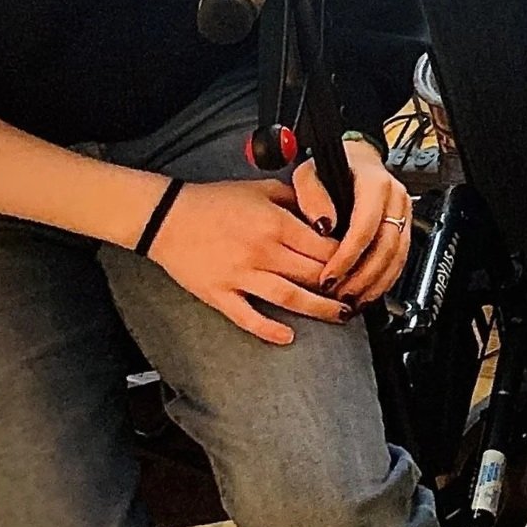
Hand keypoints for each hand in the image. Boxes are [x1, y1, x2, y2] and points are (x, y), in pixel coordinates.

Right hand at [146, 177, 344, 344]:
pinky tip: (288, 336)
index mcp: (276, 224)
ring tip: (339, 315)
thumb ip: (297, 198)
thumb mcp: (262, 189)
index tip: (359, 264)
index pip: (325, 246)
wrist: (166, 216)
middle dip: (341, 286)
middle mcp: (263, 251)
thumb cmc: (214, 202)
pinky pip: (247, 317)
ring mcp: (241, 275)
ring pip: (289, 297)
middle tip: (359, 293)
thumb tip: (327, 210)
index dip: (347, 258)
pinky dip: (268, 329)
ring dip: (318, 309)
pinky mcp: (220, 294)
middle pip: (313, 274)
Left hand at [295, 139, 412, 308]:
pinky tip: (368, 293)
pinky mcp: (406, 226)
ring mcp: (404, 213)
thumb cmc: (333, 167)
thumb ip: (312, 195)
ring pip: (397, 256)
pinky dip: (385, 280)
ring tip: (351, 299)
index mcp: (375, 183)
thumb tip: (322, 224)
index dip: (347, 255)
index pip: (365, 226)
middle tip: (339, 294)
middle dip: (361, 276)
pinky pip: (401, 258)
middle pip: (385, 246)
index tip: (329, 276)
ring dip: (374, 282)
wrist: (357, 160)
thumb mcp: (311, 173)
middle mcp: (395, 198)